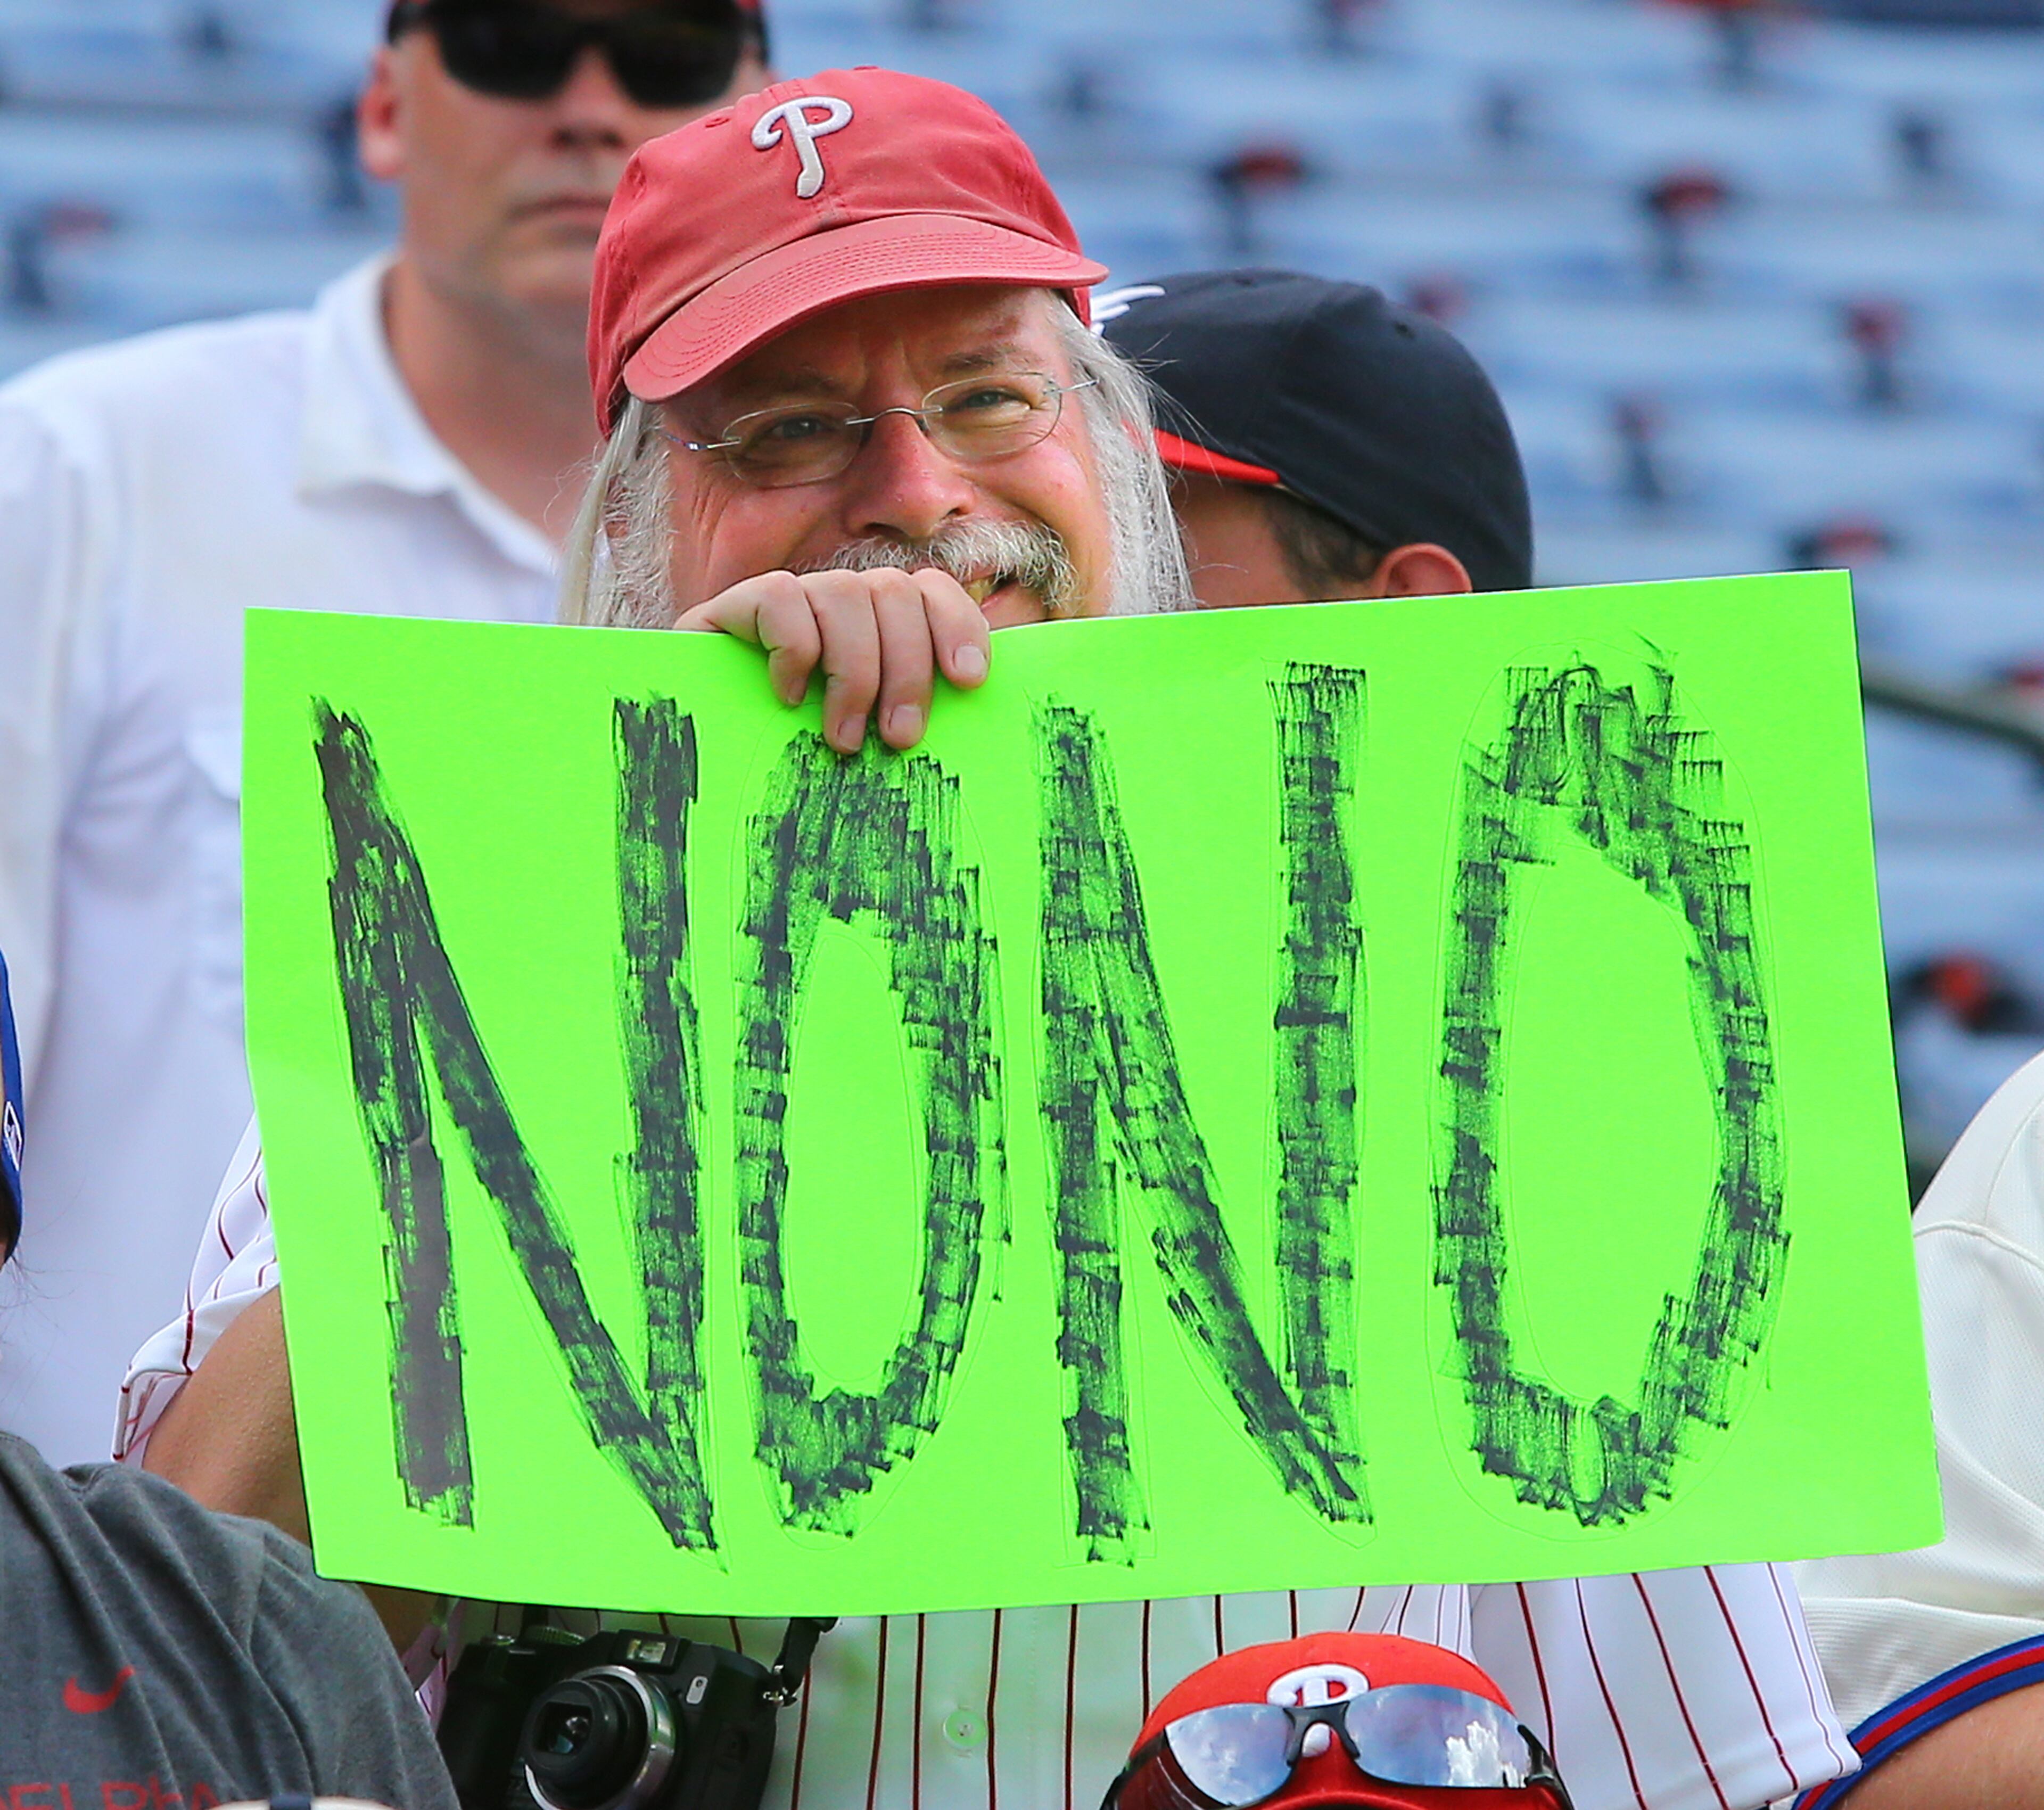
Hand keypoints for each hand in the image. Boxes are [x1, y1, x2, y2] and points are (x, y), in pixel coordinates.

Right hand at [674, 568, 990, 753]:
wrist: (699, 764)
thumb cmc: (797, 762)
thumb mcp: (868, 740)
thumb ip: (907, 719)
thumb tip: (974, 715)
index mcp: (878, 623)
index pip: (930, 591)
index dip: (957, 626)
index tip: (968, 680)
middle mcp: (837, 601)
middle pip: (894, 591)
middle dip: (907, 670)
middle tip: (899, 740)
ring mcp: (788, 599)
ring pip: (845, 592)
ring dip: (855, 670)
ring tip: (843, 738)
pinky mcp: (734, 607)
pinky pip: (783, 600)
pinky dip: (796, 650)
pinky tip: (789, 698)